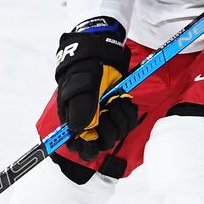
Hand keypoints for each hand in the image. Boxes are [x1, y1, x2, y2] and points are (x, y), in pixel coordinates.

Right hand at [54, 17, 139, 159]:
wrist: (100, 56)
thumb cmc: (83, 72)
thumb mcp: (79, 89)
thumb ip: (78, 109)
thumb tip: (78, 130)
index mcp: (74, 123)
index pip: (79, 148)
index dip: (87, 148)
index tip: (92, 140)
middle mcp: (91, 125)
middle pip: (103, 143)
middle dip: (109, 128)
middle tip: (107, 110)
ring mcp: (107, 119)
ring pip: (119, 133)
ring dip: (120, 117)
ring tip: (115, 100)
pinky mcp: (120, 113)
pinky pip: (129, 123)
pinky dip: (129, 111)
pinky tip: (123, 100)